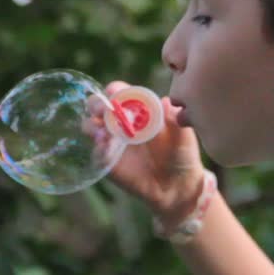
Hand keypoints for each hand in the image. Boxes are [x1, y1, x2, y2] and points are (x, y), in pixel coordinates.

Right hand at [82, 81, 205, 222]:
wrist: (177, 184)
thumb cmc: (181, 152)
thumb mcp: (182, 134)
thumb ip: (174, 118)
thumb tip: (166, 101)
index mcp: (138, 109)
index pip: (120, 93)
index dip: (114, 90)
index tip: (113, 93)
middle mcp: (121, 121)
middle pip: (99, 105)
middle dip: (96, 104)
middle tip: (101, 111)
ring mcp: (112, 140)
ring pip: (91, 125)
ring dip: (92, 126)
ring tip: (102, 134)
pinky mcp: (108, 160)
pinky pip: (96, 151)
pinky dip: (97, 148)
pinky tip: (106, 150)